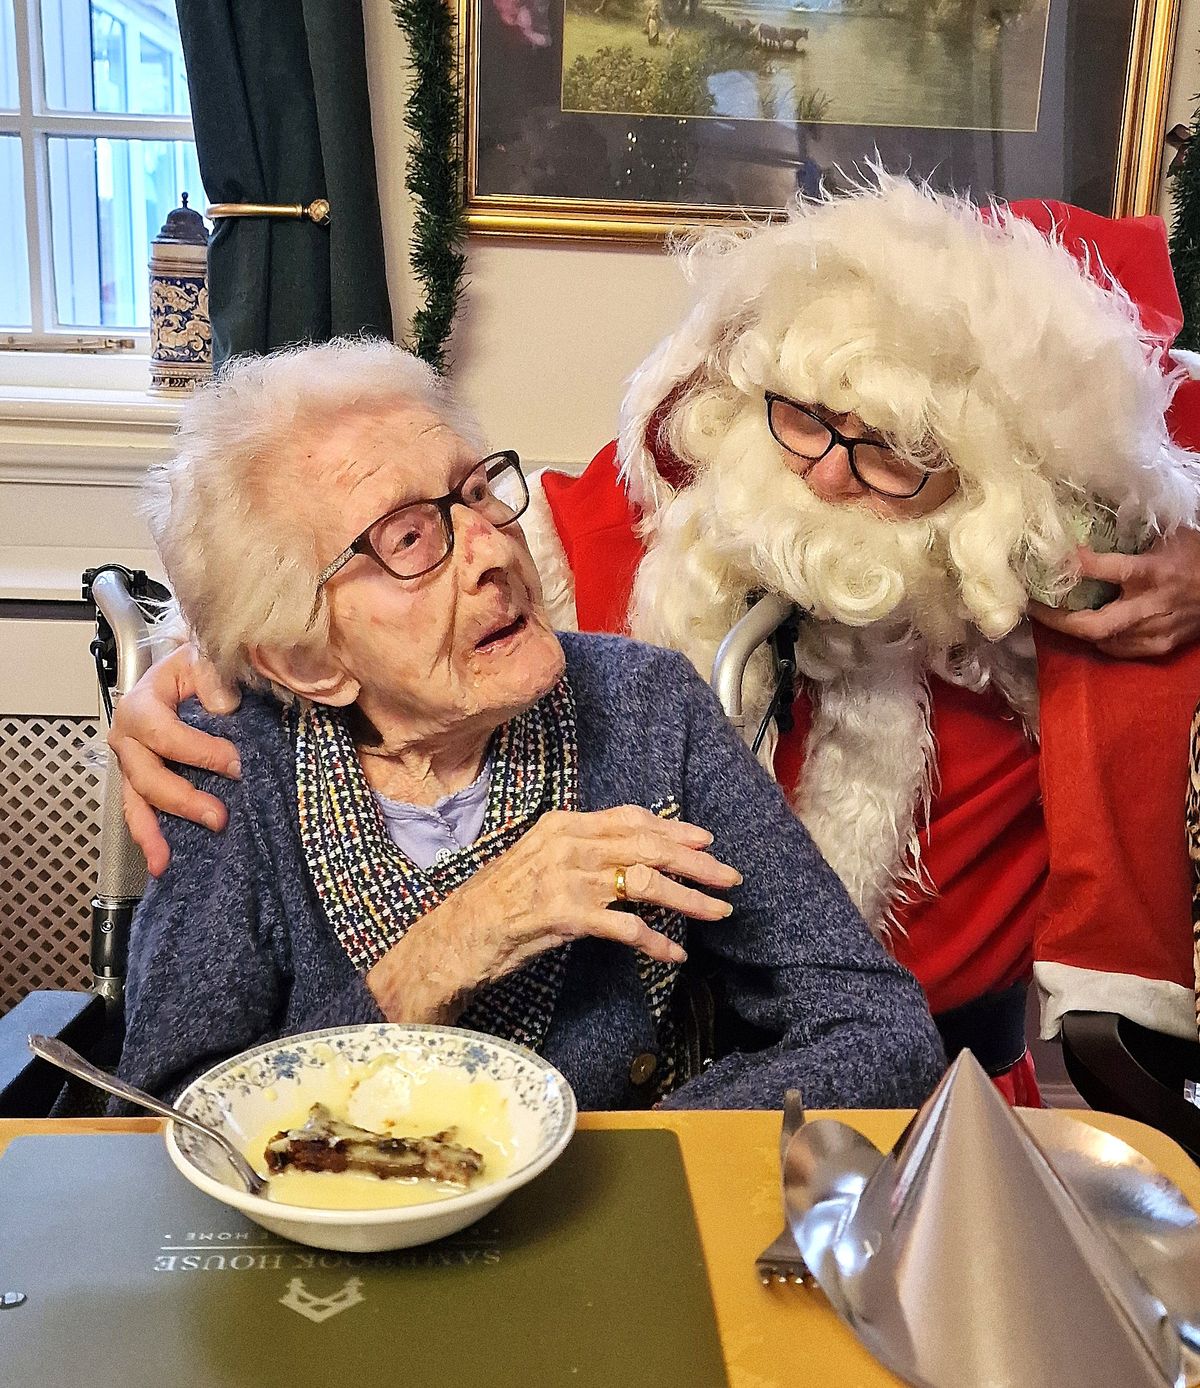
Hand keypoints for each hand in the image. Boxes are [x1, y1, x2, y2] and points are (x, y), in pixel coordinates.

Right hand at [107, 643, 241, 875]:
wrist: (191, 672)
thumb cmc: (198, 668)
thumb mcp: (205, 660)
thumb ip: (213, 677)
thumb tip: (222, 707)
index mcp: (141, 706)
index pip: (165, 735)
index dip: (200, 753)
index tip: (235, 765)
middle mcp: (128, 738)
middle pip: (147, 775)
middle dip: (182, 799)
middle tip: (219, 817)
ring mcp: (133, 763)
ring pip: (136, 801)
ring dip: (153, 832)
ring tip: (165, 860)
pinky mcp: (144, 781)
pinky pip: (141, 811)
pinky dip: (150, 836)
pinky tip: (162, 860)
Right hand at [365, 805, 741, 1022]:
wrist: (460, 934)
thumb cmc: (500, 902)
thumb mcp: (541, 859)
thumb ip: (581, 851)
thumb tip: (626, 855)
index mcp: (565, 824)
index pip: (632, 819)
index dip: (674, 829)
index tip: (706, 841)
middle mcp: (570, 844)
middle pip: (649, 846)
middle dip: (696, 863)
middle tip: (730, 877)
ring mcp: (568, 878)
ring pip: (646, 883)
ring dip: (689, 899)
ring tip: (718, 913)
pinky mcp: (566, 914)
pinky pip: (626, 926)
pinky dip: (656, 940)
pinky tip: (674, 953)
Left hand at [1028, 528, 1199, 658]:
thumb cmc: (1196, 554)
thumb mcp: (1170, 533)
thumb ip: (1133, 530)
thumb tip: (1088, 515)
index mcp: (1153, 572)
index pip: (1109, 570)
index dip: (1078, 566)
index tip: (1052, 558)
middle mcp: (1150, 606)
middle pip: (1095, 624)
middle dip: (1058, 620)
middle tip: (1032, 607)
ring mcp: (1154, 632)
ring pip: (1101, 640)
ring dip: (1072, 629)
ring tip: (1049, 614)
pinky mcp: (1159, 647)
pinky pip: (1117, 649)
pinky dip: (1098, 638)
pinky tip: (1083, 626)